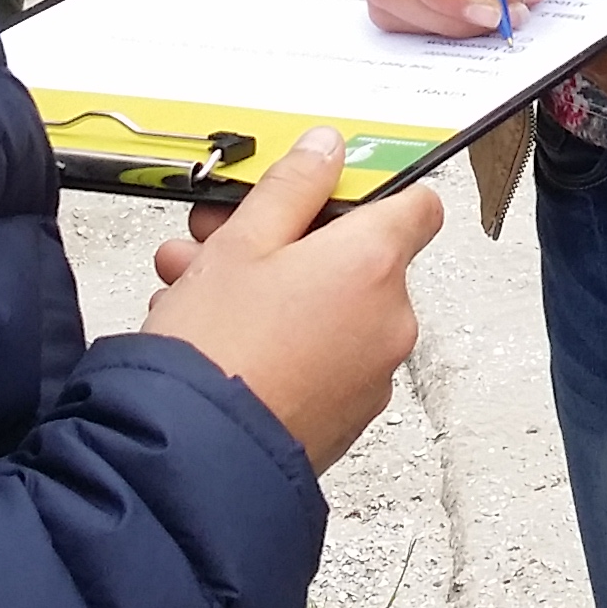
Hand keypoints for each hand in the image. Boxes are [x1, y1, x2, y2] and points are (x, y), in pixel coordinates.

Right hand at [145, 129, 441, 471]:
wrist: (194, 458)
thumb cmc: (217, 351)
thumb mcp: (241, 243)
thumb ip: (293, 186)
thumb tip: (327, 150)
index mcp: (375, 264)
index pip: (416, 205)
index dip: (369, 191)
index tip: (318, 190)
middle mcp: (390, 320)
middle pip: (354, 257)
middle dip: (285, 242)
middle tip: (218, 240)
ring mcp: (373, 374)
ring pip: (327, 309)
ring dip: (270, 292)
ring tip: (190, 292)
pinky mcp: (347, 417)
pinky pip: (320, 358)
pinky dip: (281, 342)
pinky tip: (215, 339)